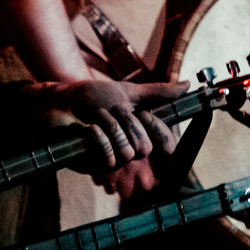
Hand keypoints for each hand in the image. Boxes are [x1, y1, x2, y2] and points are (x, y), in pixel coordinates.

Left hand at [51, 78, 186, 180]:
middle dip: (126, 123)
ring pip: (128, 153)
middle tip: (110, 111)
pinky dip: (100, 139)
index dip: (158, 130)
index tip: (144, 114)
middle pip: (144, 147)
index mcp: (140, 132)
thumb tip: (188, 84)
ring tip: (95, 117)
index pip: (165, 144)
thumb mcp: (128, 92)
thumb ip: (158, 92)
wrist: (60, 100)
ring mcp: (111, 158)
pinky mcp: (93, 166)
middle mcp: (129, 148)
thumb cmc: (90, 97)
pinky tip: (89, 129)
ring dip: (111, 127)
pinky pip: (109, 159)